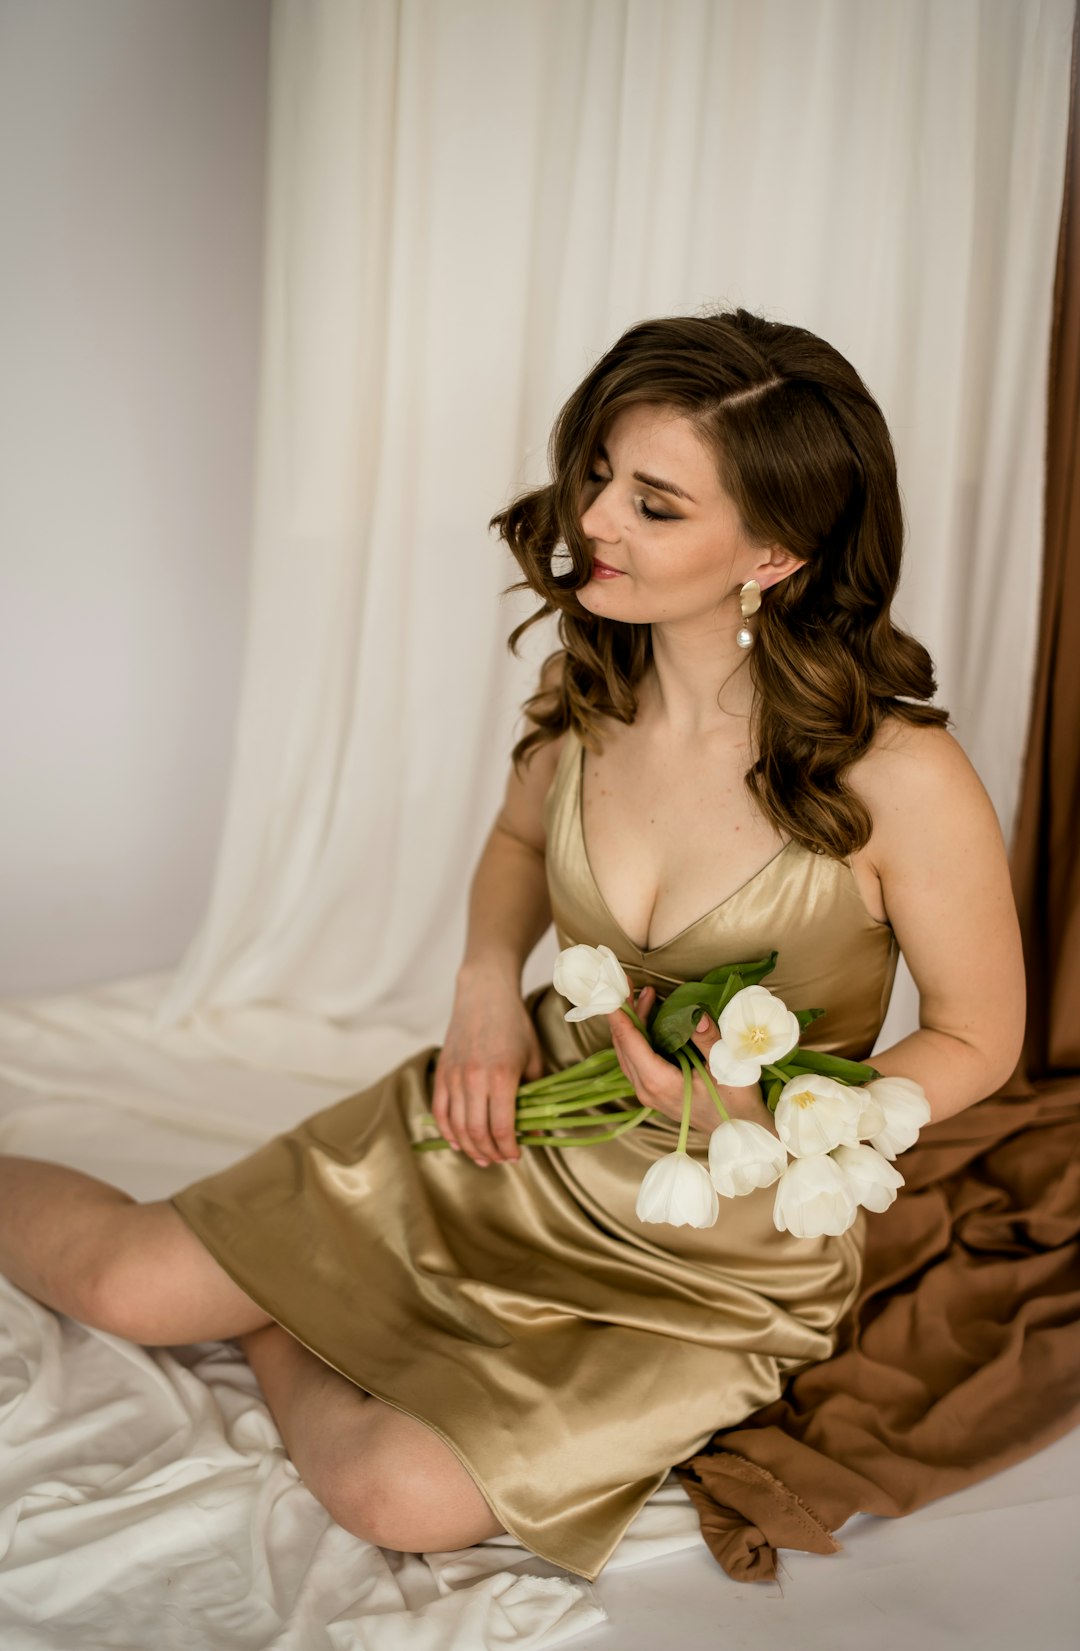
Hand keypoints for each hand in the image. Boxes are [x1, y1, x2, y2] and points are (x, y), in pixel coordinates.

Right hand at [431, 965, 544, 1166]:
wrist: (484, 994)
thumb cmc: (515, 1025)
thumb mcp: (533, 1059)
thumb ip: (535, 1096)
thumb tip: (538, 1130)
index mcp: (501, 1076)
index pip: (501, 1127)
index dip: (509, 1148)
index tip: (517, 1155)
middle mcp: (473, 1079)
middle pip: (477, 1132)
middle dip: (490, 1153)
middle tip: (501, 1159)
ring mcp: (454, 1076)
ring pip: (457, 1126)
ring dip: (470, 1147)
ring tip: (483, 1156)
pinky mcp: (441, 1072)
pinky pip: (440, 1112)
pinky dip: (448, 1131)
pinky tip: (459, 1142)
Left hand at [606, 986, 779, 1136]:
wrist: (741, 1131)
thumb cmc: (736, 1102)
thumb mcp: (727, 1067)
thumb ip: (708, 1040)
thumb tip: (695, 1014)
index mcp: (659, 1082)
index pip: (629, 1043)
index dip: (621, 1014)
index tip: (616, 989)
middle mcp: (647, 1089)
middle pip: (624, 1045)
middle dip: (625, 1013)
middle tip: (631, 986)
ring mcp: (648, 1093)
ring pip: (628, 1053)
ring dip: (633, 1024)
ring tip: (645, 997)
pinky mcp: (655, 1092)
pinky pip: (637, 1060)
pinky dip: (639, 1037)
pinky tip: (651, 1020)